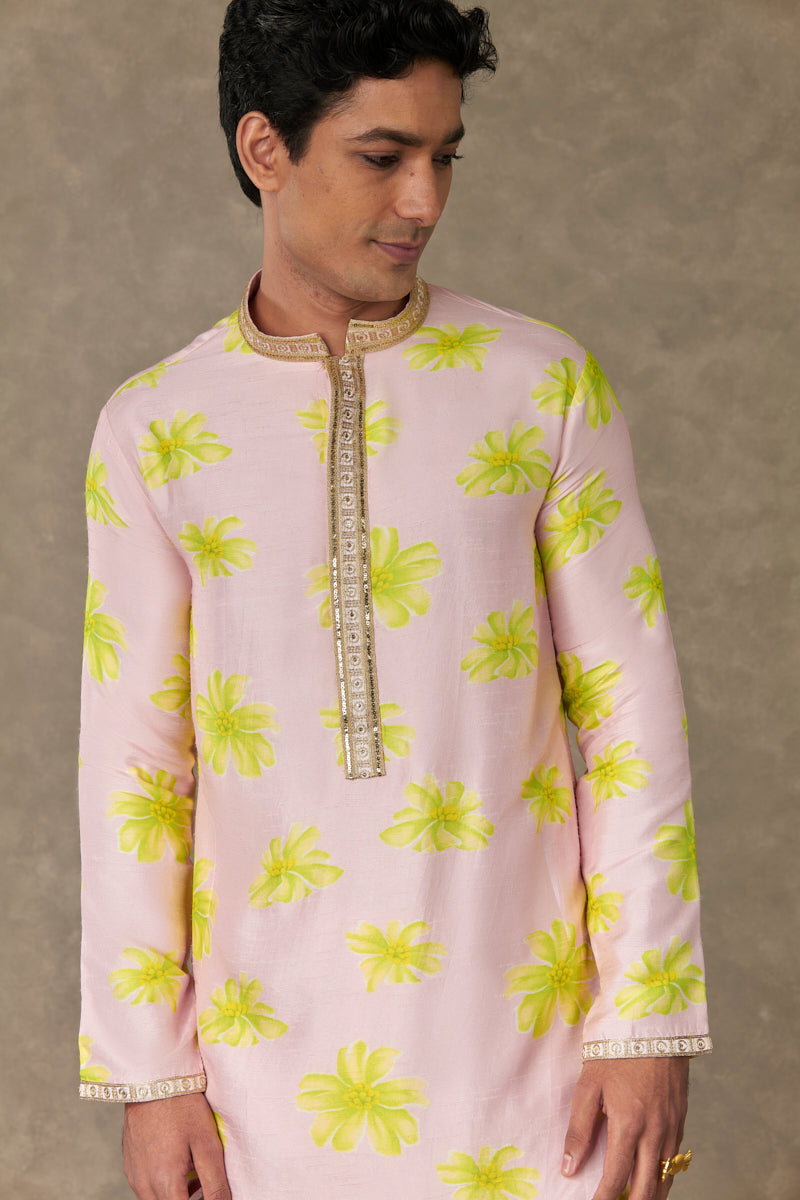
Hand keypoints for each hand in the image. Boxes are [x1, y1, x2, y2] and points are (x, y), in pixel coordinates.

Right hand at [122, 1092, 230, 1199]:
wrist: (153, 1077)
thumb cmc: (182, 1106)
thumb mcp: (207, 1143)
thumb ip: (216, 1183)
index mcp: (164, 1182)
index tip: (212, 1193)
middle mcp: (143, 1184)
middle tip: (208, 1184)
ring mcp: (134, 1175)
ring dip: (177, 1196)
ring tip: (197, 1175)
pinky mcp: (130, 1165)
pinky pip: (147, 1188)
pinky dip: (165, 1186)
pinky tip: (180, 1165)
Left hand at [561, 1057, 689, 1199]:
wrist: (652, 1025)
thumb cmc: (615, 1051)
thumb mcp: (588, 1086)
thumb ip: (579, 1130)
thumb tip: (569, 1167)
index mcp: (628, 1125)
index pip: (616, 1178)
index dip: (603, 1199)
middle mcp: (654, 1133)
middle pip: (646, 1188)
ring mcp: (671, 1128)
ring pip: (665, 1178)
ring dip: (651, 1196)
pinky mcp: (681, 1119)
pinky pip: (675, 1160)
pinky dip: (664, 1176)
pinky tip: (653, 1180)